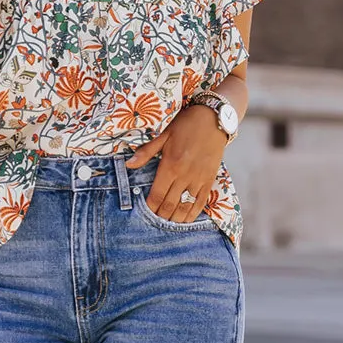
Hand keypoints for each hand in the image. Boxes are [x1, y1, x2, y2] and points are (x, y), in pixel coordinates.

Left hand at [126, 104, 225, 221]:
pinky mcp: (209, 180)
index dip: (150, 207)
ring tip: (168, 224)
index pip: (157, 194)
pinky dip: (192, 214)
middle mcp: (185, 175)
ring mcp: (199, 179)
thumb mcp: (163, 135)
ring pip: (185, 207)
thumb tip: (128, 165)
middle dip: (161, 216)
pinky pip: (201, 202)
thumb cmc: (185, 124)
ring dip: (175, 218)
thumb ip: (146, 152)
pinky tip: (185, 219)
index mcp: (170, 165)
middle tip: (154, 222)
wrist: (214, 118)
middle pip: (170, 204)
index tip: (144, 213)